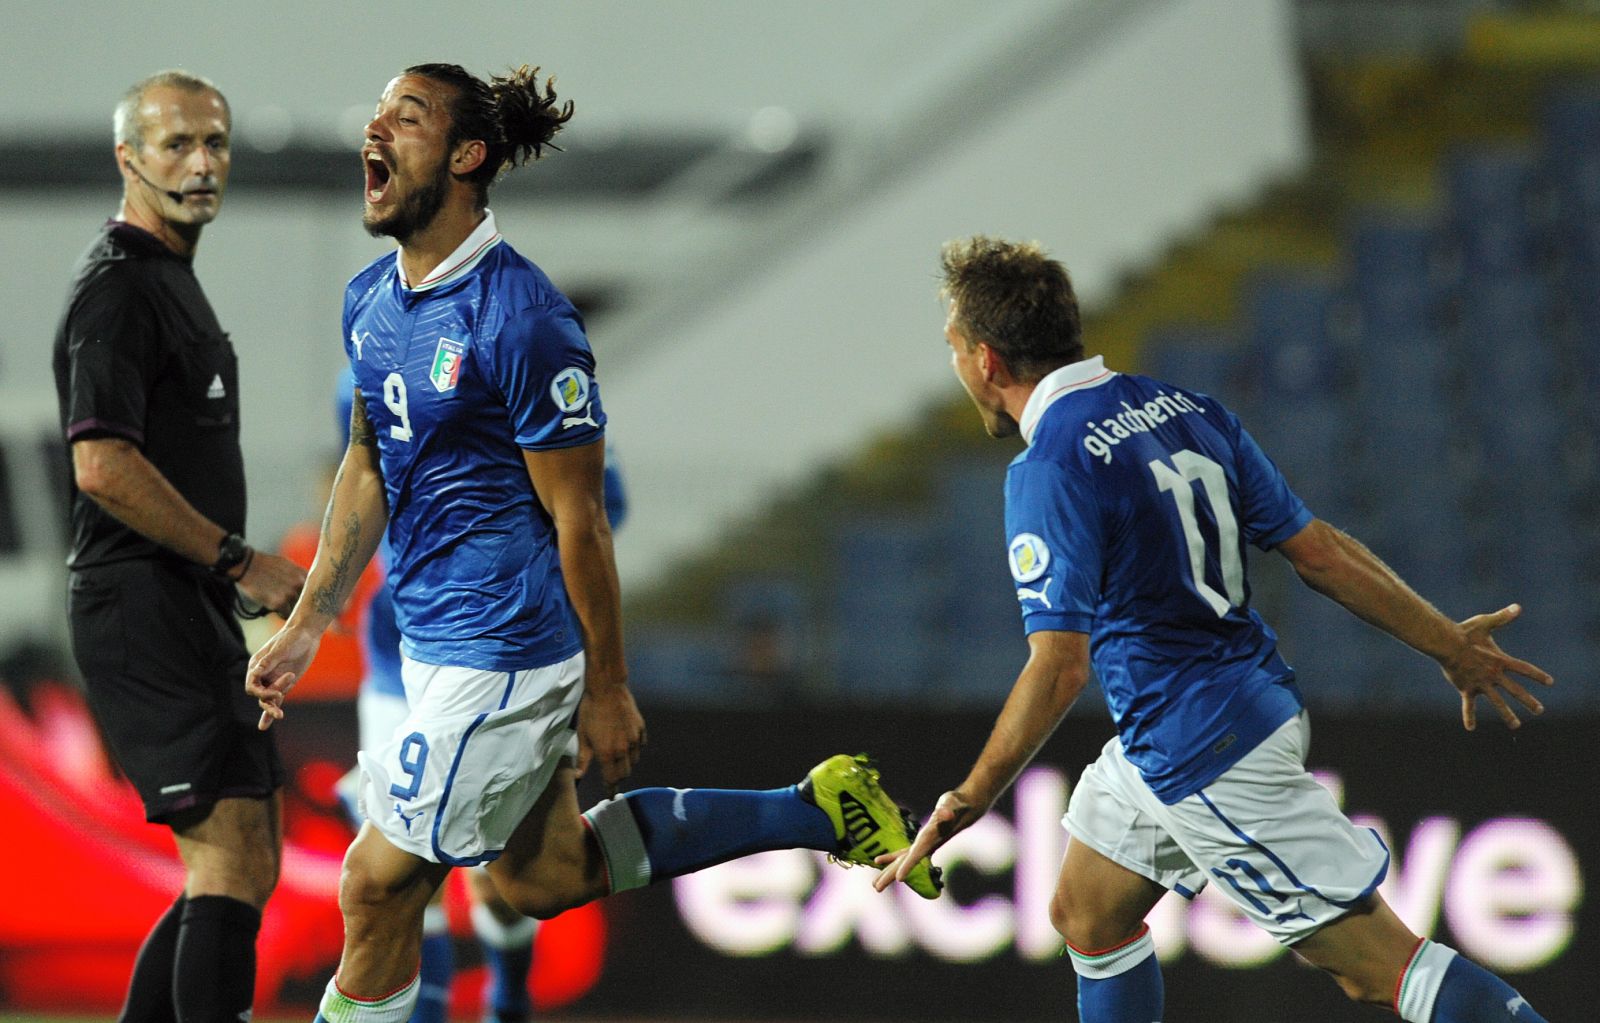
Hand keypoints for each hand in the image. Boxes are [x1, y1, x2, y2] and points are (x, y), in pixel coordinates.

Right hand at [236, 550, 305, 616]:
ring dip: (291, 610)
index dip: (311, 597)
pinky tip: (276, 610)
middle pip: (306, 601)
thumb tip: (304, 585)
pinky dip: (282, 614)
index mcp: (301, 573)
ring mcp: (289, 594)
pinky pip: (285, 614)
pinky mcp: (278, 603)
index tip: (309, 602)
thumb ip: (297, 575)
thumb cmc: (264, 564)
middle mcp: (298, 583)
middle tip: (299, 610)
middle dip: (302, 605)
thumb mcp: (286, 564)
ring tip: (283, 608)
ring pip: (296, 609)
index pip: (314, 589)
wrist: (246, 565)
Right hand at [244, 621, 322, 729]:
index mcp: (256, 666)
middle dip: (268, 700)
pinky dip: (270, 713)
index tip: (274, 692)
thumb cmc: (291, 638)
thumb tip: (256, 671)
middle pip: (259, 694)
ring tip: (279, 715)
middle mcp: (262, 675)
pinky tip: (263, 726)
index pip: (251, 684)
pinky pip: (276, 701)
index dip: (259, 691)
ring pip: (267, 700)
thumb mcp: (280, 649)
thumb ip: (268, 662)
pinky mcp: (285, 685)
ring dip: (271, 708)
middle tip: (281, 696)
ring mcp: (273, 681)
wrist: (306, 634)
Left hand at [577, 682, 645, 797]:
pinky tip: (628, 743)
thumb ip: (583, 758)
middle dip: (618, 777)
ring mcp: (635, 739)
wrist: (607, 689)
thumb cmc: (590, 711)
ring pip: (634, 760)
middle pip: (625, 773)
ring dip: (626, 763)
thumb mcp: (582, 735)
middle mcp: (623, 750)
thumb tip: (578, 776)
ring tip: (618, 757)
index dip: (611, 789)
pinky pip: (641, 746)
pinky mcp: (641, 729)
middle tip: (612, 776)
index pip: (611, 779)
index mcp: (607, 754)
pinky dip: (635, 749)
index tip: (611, 796)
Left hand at [872, 788, 979, 892]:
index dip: (909, 865)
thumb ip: (948, 809)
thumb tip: (946, 813)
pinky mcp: (921, 841)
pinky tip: (879, 861)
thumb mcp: (953, 803)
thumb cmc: (957, 804)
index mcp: (931, 837)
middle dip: (892, 875)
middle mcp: (927, 845)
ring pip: (903, 861)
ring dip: (889, 872)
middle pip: (906, 862)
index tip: (899, 879)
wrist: (966, 809)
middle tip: (877, 889)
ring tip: (875, 886)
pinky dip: (892, 857)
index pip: (918, 853)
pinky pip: (904, 852)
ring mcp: (924, 845)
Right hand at [1440, 603, 1553, 729]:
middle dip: (1528, 701)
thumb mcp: (1485, 623)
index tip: (1549, 682)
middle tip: (1539, 710)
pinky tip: (1470, 728)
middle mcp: (1494, 674)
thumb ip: (1502, 617)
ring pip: (1497, 702)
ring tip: (1516, 725)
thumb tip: (1518, 607)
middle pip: (1515, 691)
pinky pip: (1468, 705)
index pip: (1524, 669)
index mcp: (1500, 660)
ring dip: (1507, 715)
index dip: (1537, 676)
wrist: (1446, 643)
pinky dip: (1469, 716)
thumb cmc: (1465, 632)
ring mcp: (1481, 683)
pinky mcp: (1467, 689)